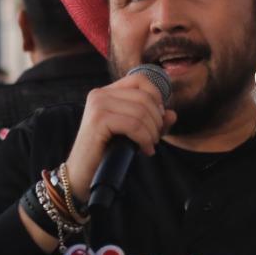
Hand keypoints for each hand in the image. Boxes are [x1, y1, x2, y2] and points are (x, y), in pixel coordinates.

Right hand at [63, 75, 176, 206]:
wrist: (83, 175)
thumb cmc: (107, 153)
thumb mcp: (134, 134)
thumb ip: (153, 122)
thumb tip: (172, 114)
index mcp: (106, 92)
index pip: (140, 79)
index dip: (156, 97)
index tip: (158, 120)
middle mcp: (99, 94)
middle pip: (144, 97)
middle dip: (157, 120)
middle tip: (154, 139)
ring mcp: (97, 105)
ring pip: (141, 111)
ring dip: (152, 132)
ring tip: (149, 146)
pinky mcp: (98, 120)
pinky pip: (133, 125)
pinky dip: (144, 139)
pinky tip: (144, 150)